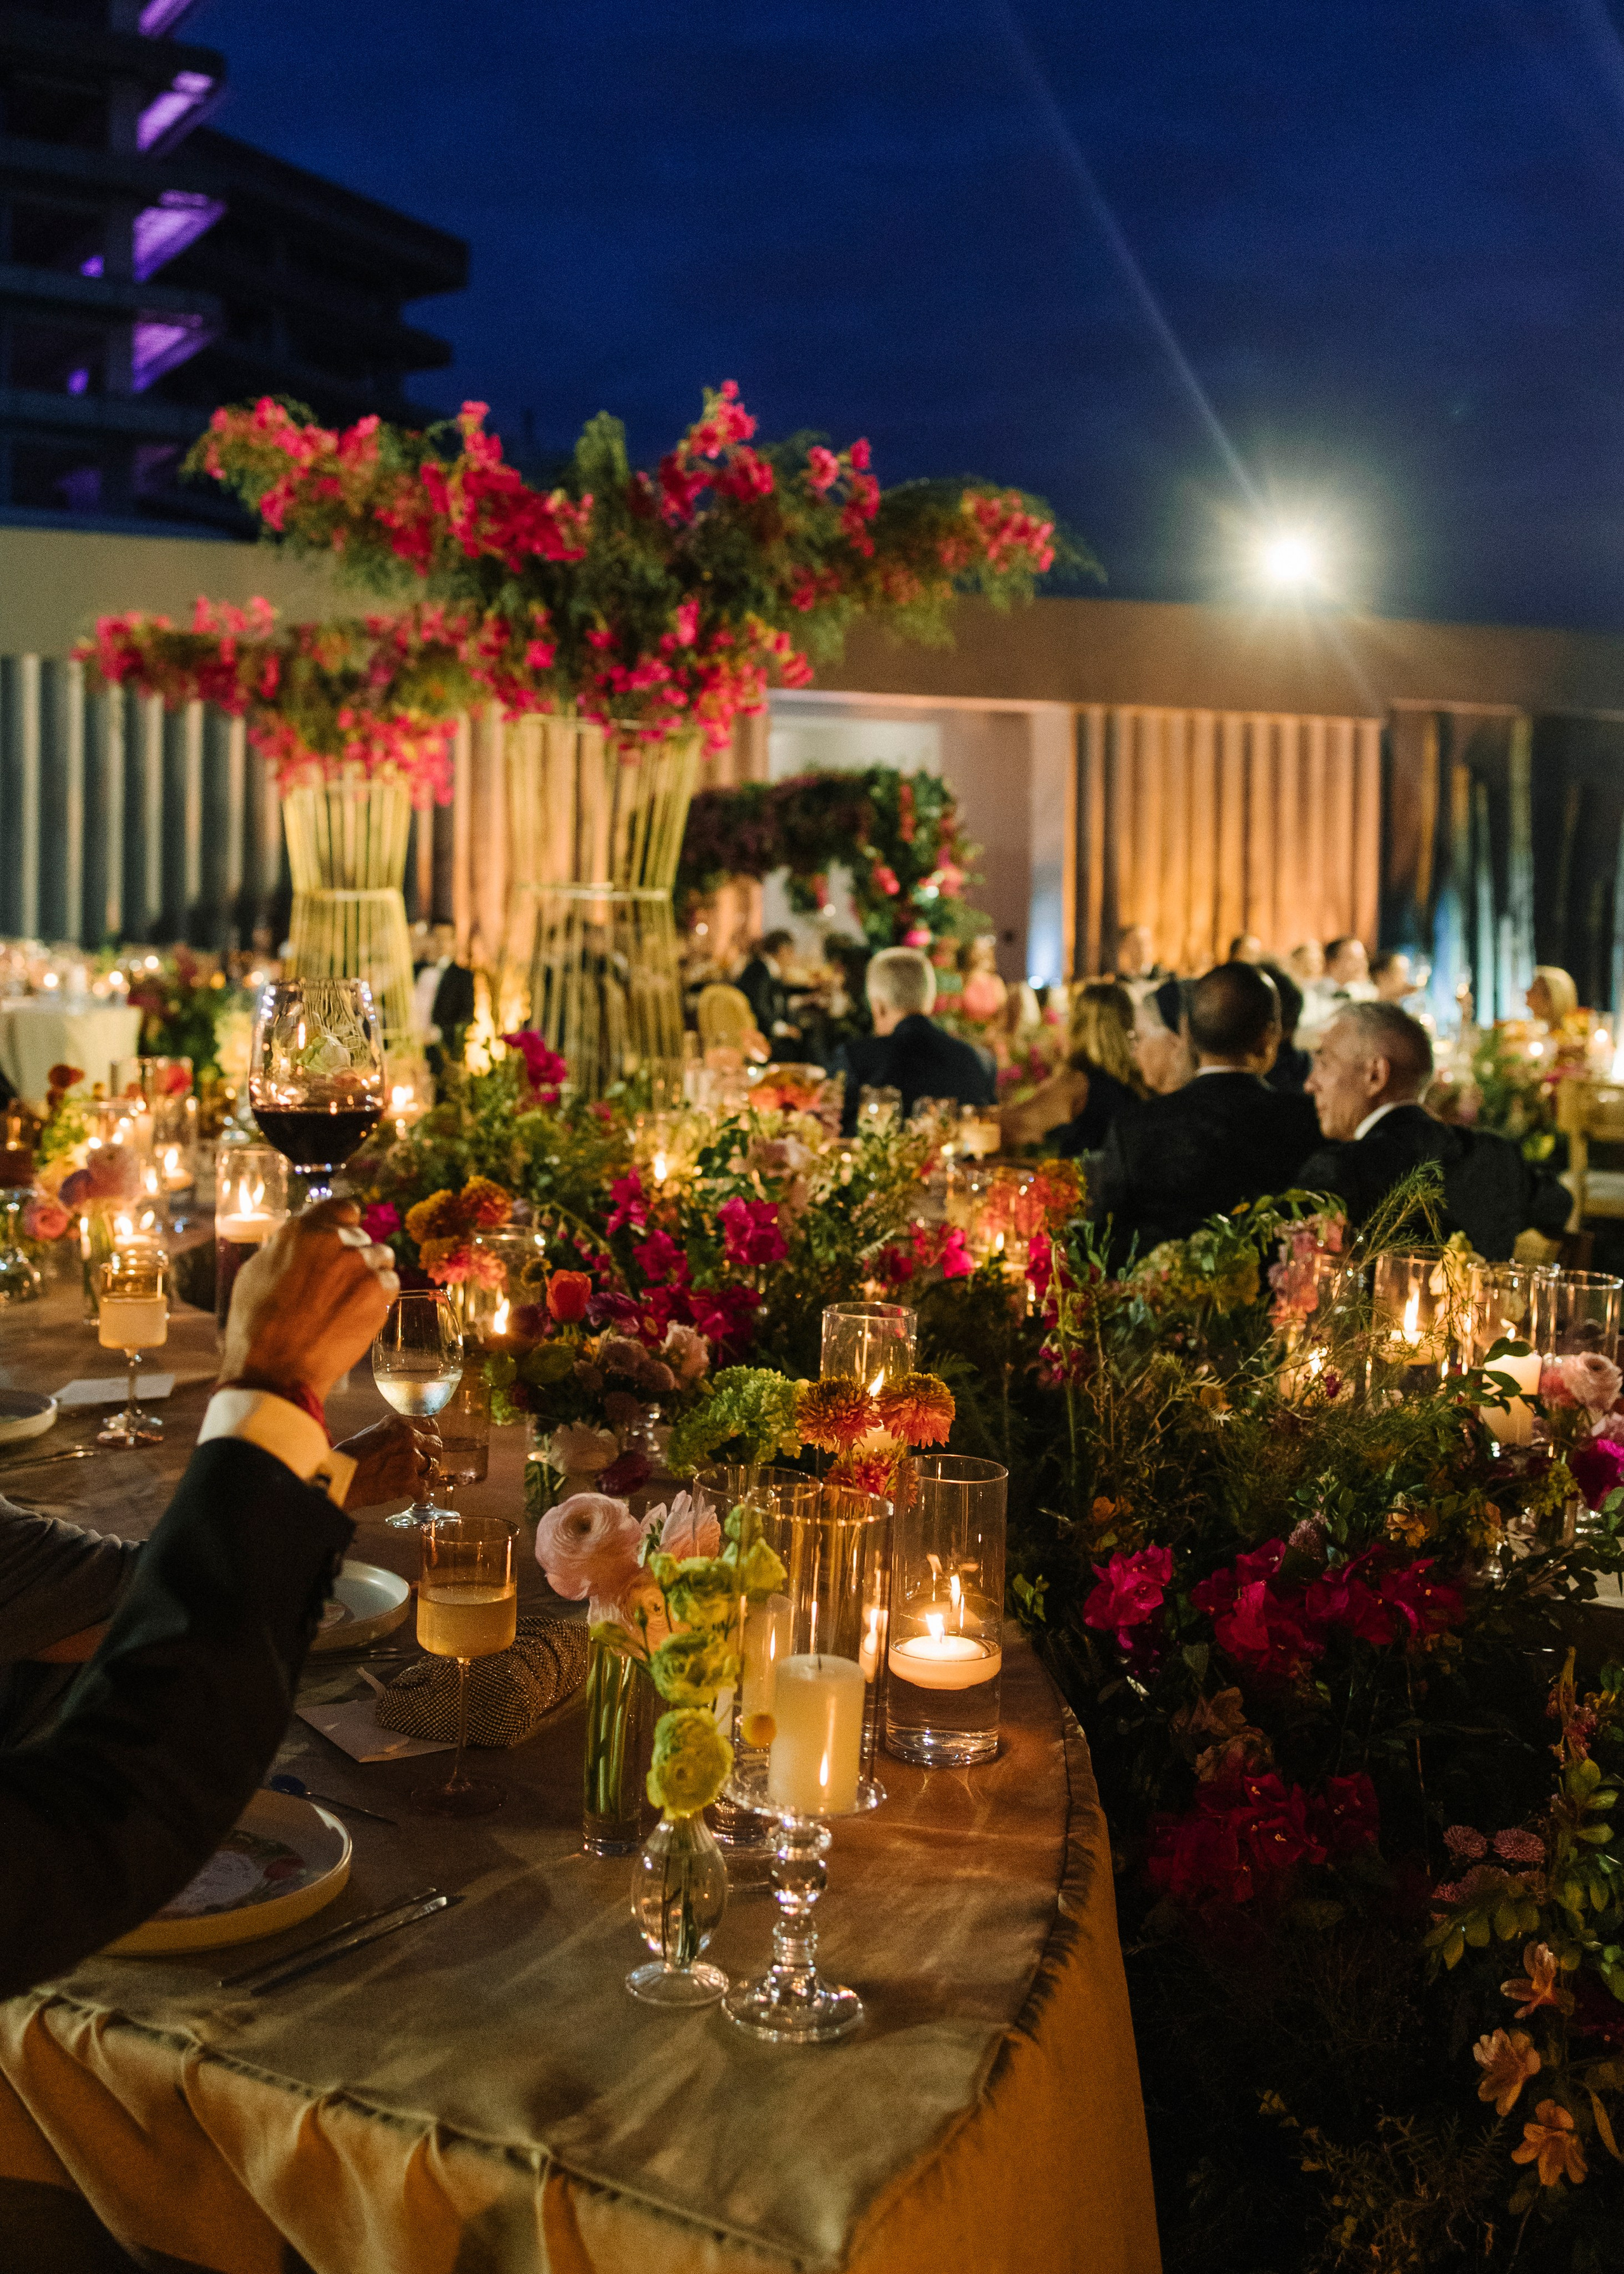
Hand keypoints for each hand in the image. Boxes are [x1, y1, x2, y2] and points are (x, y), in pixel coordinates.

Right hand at [220, 1198, 397, 1404]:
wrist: (275, 1369)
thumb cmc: (256, 1325)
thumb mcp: (255, 1272)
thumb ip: (284, 1249)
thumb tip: (299, 1244)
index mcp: (304, 1230)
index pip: (342, 1208)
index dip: (343, 1222)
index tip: (343, 1237)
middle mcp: (337, 1241)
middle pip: (360, 1237)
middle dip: (352, 1255)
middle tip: (338, 1283)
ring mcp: (361, 1267)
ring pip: (380, 1257)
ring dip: (370, 1272)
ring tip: (350, 1299)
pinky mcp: (379, 1295)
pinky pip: (390, 1284)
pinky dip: (380, 1296)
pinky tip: (359, 1313)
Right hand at [334, 1413, 439, 1507]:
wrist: (340, 1476)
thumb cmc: (350, 1455)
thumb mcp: (374, 1433)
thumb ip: (394, 1433)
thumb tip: (408, 1438)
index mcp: (400, 1423)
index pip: (430, 1425)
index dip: (433, 1436)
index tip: (432, 1443)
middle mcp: (409, 1438)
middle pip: (436, 1445)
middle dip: (435, 1455)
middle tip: (430, 1463)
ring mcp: (410, 1459)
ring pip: (433, 1467)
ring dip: (429, 1476)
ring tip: (425, 1481)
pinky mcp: (408, 1481)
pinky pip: (425, 1489)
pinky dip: (423, 1495)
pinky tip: (420, 1496)